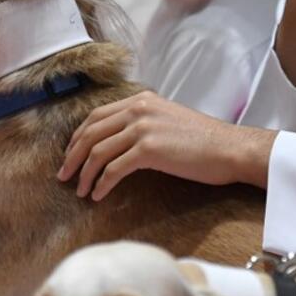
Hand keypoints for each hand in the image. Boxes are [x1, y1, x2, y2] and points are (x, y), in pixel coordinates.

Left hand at [57, 91, 276, 200]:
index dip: (78, 138)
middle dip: (73, 156)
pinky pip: (113, 169)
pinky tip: (99, 195)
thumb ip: (144, 124)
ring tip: (80, 191)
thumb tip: (119, 143)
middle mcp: (138, 109)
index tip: (70, 156)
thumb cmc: (205, 142)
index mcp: (141, 100)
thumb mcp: (168, 121)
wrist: (231, 149)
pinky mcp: (148, 149)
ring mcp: (143, 127)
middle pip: (90, 132)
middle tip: (64, 176)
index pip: (96, 116)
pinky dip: (102, 184)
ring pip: (98, 152)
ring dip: (85, 174)